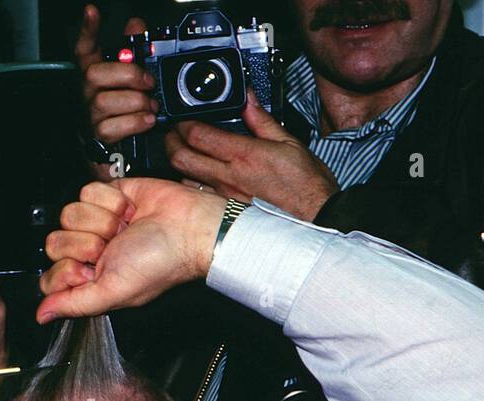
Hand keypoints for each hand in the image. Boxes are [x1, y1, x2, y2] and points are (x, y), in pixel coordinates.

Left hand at [38, 179, 224, 320]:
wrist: (187, 227)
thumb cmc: (159, 263)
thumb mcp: (113, 293)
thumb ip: (74, 304)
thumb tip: (42, 316)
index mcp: (89, 280)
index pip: (50, 277)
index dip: (66, 271)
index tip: (89, 270)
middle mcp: (90, 252)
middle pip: (54, 243)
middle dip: (86, 244)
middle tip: (113, 248)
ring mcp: (96, 223)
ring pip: (69, 214)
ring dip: (102, 221)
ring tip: (125, 229)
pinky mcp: (106, 196)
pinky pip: (87, 192)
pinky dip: (111, 201)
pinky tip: (130, 211)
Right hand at [76, 4, 157, 146]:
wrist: (121, 158)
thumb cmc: (127, 116)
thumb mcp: (133, 83)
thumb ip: (134, 54)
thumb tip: (136, 24)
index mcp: (97, 76)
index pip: (85, 49)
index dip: (87, 30)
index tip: (92, 11)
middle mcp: (88, 95)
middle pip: (94, 74)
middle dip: (128, 75)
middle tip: (149, 83)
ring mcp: (90, 117)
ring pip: (104, 101)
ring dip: (135, 102)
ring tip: (151, 107)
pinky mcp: (97, 140)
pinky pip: (111, 127)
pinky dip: (134, 123)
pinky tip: (146, 121)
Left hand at [165, 91, 340, 219]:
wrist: (314, 219)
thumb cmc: (306, 186)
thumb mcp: (288, 142)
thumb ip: (262, 120)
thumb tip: (248, 99)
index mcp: (243, 155)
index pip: (196, 134)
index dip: (182, 122)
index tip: (180, 116)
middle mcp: (228, 176)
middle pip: (180, 156)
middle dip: (169, 141)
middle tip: (172, 133)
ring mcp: (223, 196)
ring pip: (184, 178)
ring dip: (177, 164)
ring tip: (182, 153)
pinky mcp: (224, 212)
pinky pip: (197, 196)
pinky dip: (190, 184)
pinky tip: (196, 177)